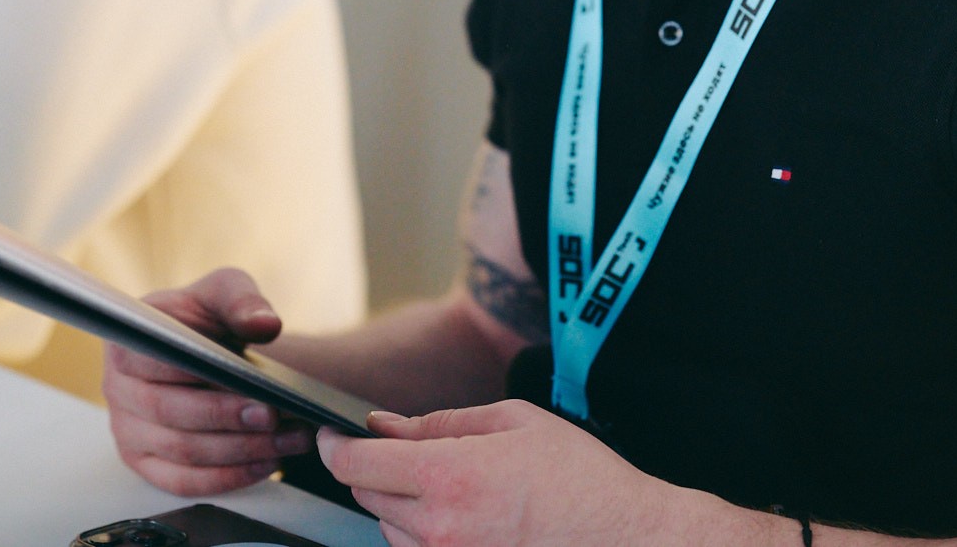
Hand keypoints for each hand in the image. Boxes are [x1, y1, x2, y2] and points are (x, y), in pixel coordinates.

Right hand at [102, 267, 316, 494]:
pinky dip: (229, 477)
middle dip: (227, 419)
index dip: (201, 380)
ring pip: (181, 452)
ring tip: (287, 440)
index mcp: (126, 343)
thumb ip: (242, 301)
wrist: (210, 348)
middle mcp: (118, 389)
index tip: (252, 390)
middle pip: (169, 414)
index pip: (155, 365)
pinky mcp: (146, 463)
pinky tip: (268, 462)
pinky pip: (184, 482)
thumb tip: (264, 325)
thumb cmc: (208, 318)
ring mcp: (128, 431)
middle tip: (274, 417)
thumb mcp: (226, 292)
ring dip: (240, 451)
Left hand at [316, 399, 709, 546]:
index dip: (332, 445)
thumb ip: (442, 422)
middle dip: (377, 469)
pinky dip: (425, 535)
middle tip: (414, 453)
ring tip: (456, 488)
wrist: (627, 540)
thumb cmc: (581, 480)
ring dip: (401, 505)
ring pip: (387, 530)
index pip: (355, 464)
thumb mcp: (516, 422)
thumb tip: (387, 425)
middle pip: (365, 496)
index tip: (330, 435)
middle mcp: (440, 529)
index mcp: (450, 476)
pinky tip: (466, 519)